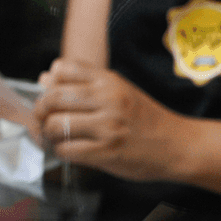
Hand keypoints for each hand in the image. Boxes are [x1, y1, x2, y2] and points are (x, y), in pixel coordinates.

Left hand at [33, 59, 195, 181]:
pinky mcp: (107, 152)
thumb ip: (84, 84)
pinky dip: (61, 151)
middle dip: (41, 111)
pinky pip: (66, 150)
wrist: (178, 145)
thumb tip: (45, 78)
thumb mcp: (120, 91)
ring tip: (58, 137)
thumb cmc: (147, 120)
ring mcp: (108, 126)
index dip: (50, 83)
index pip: (62, 68)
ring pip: (55, 125)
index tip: (53, 96)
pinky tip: (71, 150)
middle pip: (52, 97)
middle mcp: (108, 99)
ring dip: (50, 134)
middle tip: (46, 120)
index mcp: (109, 80)